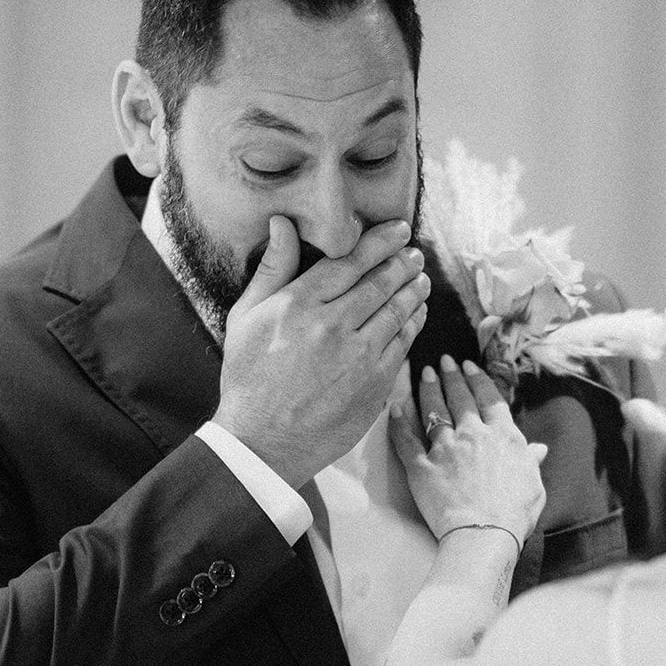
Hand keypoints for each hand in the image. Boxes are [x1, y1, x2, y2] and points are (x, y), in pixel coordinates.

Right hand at [214, 216, 429, 487]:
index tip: (397, 231)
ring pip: (397, 311)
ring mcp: (358, 356)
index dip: (379, 242)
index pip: (349, 261)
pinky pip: (402, 344)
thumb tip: (284, 223)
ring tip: (420, 279)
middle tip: (414, 253)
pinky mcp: (374, 384)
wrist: (262, 442)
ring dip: (413, 291)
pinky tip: (416, 315)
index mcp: (299, 304)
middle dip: (402, 263)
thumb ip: (271, 269)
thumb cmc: (248, 380)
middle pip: (380, 282)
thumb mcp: (245, 318)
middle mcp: (332, 325)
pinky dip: (413, 324)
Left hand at [388, 356, 546, 550]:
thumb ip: (531, 462)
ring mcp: (445, 449)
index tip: (469, 367)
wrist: (484, 533)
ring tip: (424, 373)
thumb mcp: (534, 484)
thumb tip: (538, 450)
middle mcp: (473, 435)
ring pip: (433, 411)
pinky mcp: (422, 468)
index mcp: (503, 436)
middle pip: (459, 398)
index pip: (489, 399)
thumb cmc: (514, 513)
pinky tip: (393, 408)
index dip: (478, 380)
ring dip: (428, 389)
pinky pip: (406, 441)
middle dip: (450, 376)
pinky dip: (398, 423)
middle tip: (443, 360)